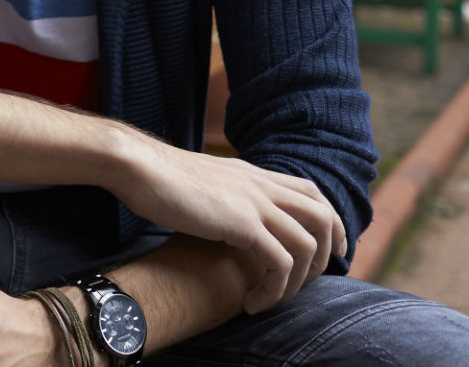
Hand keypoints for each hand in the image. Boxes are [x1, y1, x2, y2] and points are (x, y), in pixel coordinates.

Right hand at [109, 136, 345, 313]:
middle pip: (322, 216)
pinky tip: (252, 302)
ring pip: (306, 245)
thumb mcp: (202, 182)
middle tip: (311, 281)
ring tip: (272, 298)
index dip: (330, 221)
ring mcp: (255, 203)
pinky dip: (274, 289)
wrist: (139, 166)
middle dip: (327, 253)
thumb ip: (224, 195)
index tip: (329, 249)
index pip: (311, 191)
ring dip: (297, 281)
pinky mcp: (242, 224)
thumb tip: (225, 215)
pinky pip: (279, 263)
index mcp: (253, 173)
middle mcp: (261, 185)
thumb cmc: (157, 177)